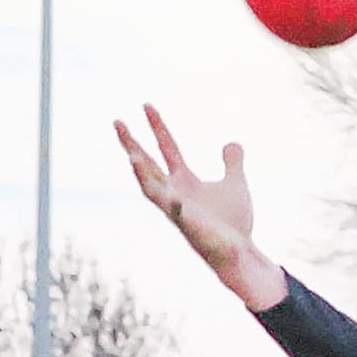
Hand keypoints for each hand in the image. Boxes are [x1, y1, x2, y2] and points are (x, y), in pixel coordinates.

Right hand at [115, 106, 285, 310]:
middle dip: (132, 144)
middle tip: (117, 122)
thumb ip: (232, 163)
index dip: (157, 127)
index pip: (166, 148)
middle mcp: (175, 192)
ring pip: (153, 189)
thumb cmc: (233, 222)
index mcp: (184, 181)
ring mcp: (178, 210)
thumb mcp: (235, 183)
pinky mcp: (190, 227)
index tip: (146, 105)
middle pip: (148, 164)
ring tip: (132, 156)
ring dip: (142, 174)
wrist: (240, 251)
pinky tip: (174, 197)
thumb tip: (233, 142)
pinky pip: (178, 215)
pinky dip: (175, 206)